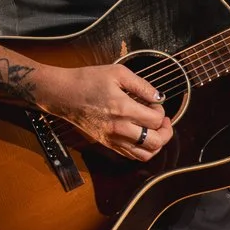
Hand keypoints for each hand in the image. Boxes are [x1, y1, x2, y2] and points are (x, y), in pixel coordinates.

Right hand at [48, 62, 173, 159]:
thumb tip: (159, 97)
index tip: (155, 103)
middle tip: (164, 121)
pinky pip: (131, 156)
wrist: (62, 94)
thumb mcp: (118, 73)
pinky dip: (142, 150)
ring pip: (145, 155)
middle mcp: (119, 129)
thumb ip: (142, 85)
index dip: (161, 111)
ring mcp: (112, 139)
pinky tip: (142, 136)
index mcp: (123, 109)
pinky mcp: (107, 144)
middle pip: (155, 142)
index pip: (156, 120)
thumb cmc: (87, 80)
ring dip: (156, 144)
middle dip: (166, 131)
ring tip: (155, 131)